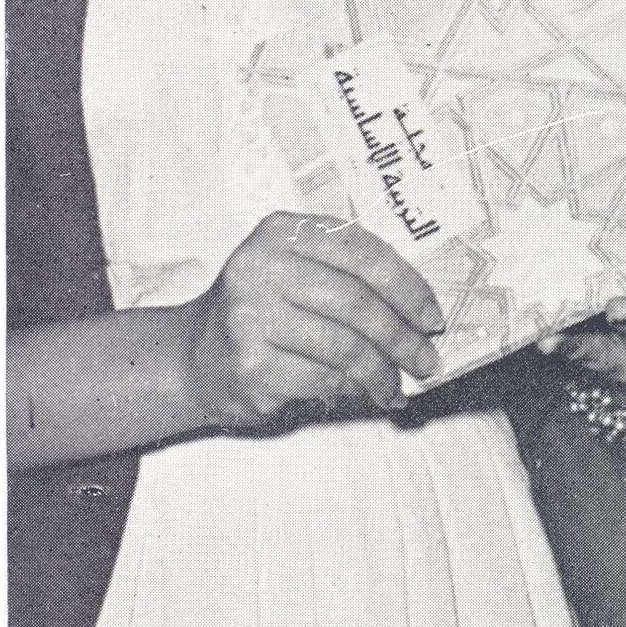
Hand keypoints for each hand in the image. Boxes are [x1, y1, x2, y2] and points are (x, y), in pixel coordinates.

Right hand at [184, 211, 443, 426]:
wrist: (192, 357)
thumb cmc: (265, 310)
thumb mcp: (299, 270)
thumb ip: (351, 273)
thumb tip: (424, 312)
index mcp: (283, 232)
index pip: (363, 252)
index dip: (408, 288)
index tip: (433, 318)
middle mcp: (260, 267)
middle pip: (356, 302)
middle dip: (401, 337)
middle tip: (426, 361)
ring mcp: (249, 316)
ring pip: (344, 346)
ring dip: (381, 372)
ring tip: (397, 386)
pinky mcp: (248, 364)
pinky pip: (322, 378)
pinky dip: (353, 389)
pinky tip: (364, 394)